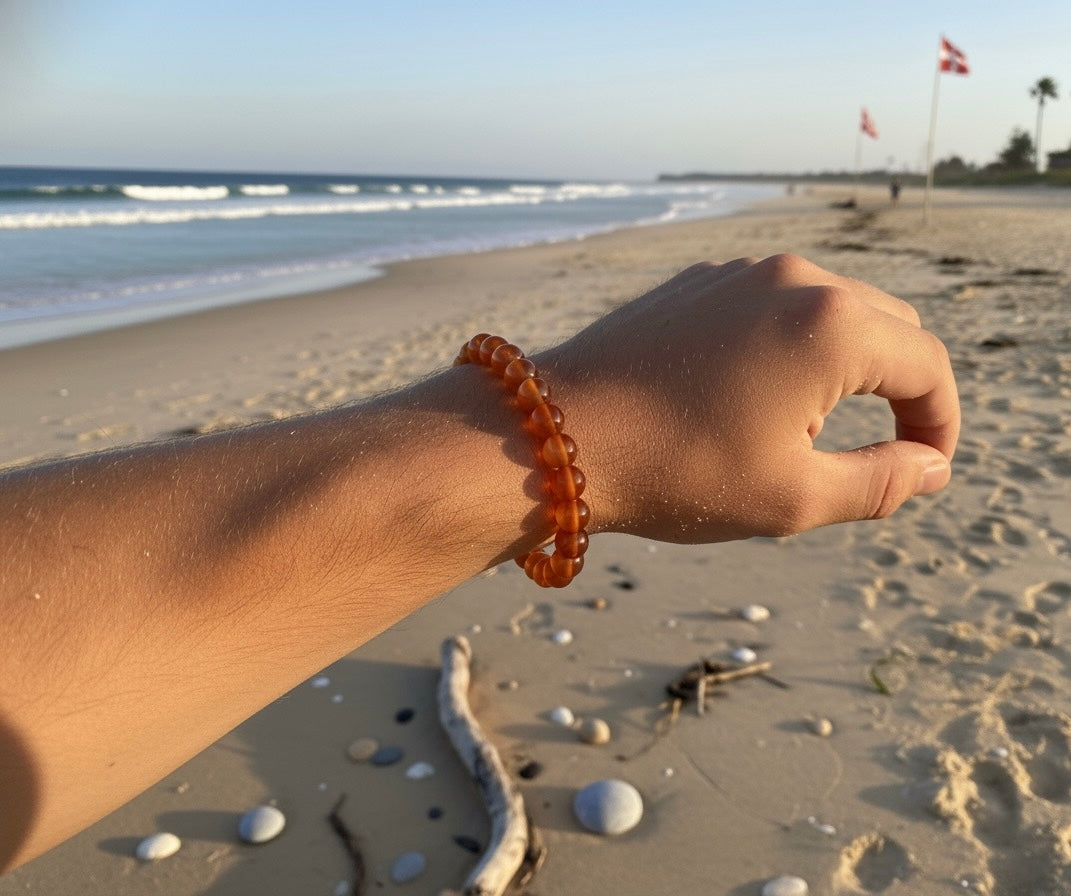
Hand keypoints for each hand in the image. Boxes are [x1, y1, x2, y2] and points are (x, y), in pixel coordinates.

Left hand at [540, 254, 959, 541]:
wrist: (556, 435)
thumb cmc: (675, 472)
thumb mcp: (794, 497)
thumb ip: (883, 482)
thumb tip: (933, 468)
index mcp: (833, 326)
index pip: (928, 366)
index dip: (940, 424)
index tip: (924, 469)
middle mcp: (795, 279)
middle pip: (889, 327)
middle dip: (901, 390)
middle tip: (881, 452)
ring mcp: (741, 272)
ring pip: (831, 310)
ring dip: (847, 364)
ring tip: (816, 429)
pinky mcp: (699, 281)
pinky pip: (774, 305)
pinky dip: (792, 344)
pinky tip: (757, 395)